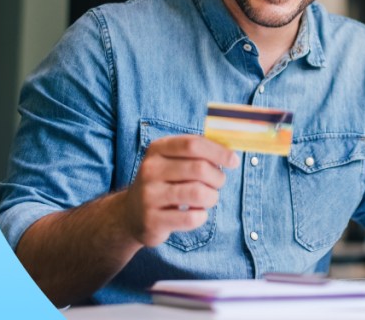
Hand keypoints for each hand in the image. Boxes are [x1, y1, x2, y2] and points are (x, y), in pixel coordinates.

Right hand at [120, 135, 239, 246]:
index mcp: (158, 149)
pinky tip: (196, 213)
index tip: (233, 161)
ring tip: (208, 199)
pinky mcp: (152, 220)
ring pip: (198, 193)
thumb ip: (198, 153)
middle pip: (199, 168)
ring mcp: (149, 195)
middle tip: (218, 184)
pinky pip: (191, 217)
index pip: (193, 144)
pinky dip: (202, 216)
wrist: (131, 213)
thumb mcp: (173, 161)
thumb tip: (230, 155)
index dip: (218, 152)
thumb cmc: (164, 182)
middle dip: (218, 177)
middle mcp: (150, 169)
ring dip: (212, 197)